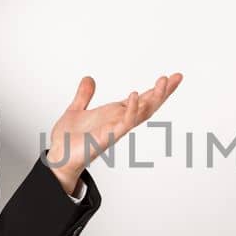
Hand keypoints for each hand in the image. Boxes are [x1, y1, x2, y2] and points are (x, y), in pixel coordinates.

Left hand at [45, 73, 183, 194]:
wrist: (58, 158)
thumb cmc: (68, 140)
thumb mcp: (76, 110)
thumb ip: (84, 95)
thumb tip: (89, 79)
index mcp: (114, 114)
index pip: (141, 99)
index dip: (156, 89)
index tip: (171, 77)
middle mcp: (119, 122)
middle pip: (148, 105)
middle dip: (164, 92)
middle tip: (177, 77)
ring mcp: (115, 129)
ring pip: (142, 113)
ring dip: (154, 97)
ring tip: (163, 81)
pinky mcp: (107, 136)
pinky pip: (123, 123)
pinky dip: (131, 110)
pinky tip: (134, 95)